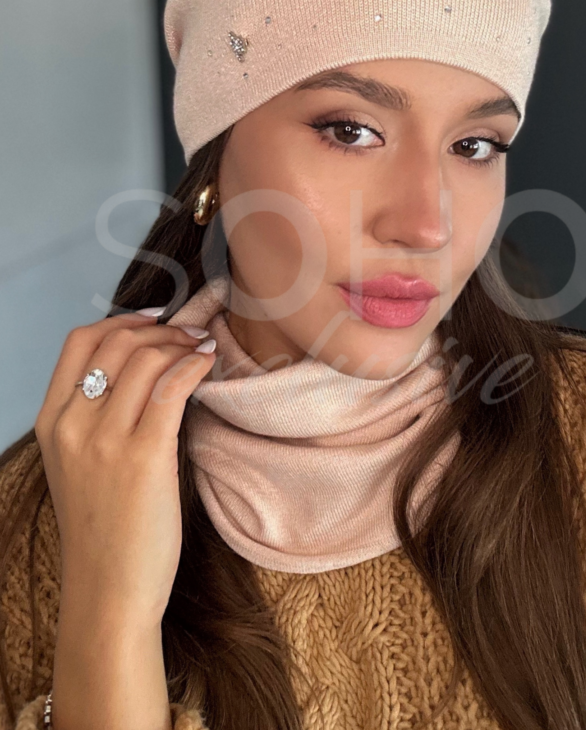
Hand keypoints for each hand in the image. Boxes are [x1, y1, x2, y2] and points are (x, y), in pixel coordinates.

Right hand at [34, 310, 215, 627]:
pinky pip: (172, 387)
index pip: (80, 342)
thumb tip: (143, 369)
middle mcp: (72, 425)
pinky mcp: (144, 456)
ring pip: (147, 359)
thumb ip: (96, 419)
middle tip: (191, 334)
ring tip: (203, 348)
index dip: (121, 320)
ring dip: (182, 343)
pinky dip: (193, 365)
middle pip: (117, 342)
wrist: (108, 592)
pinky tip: (208, 364)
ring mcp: (105, 440)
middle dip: (161, 329)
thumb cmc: (104, 530)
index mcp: (52, 423)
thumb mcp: (79, 466)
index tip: (156, 319)